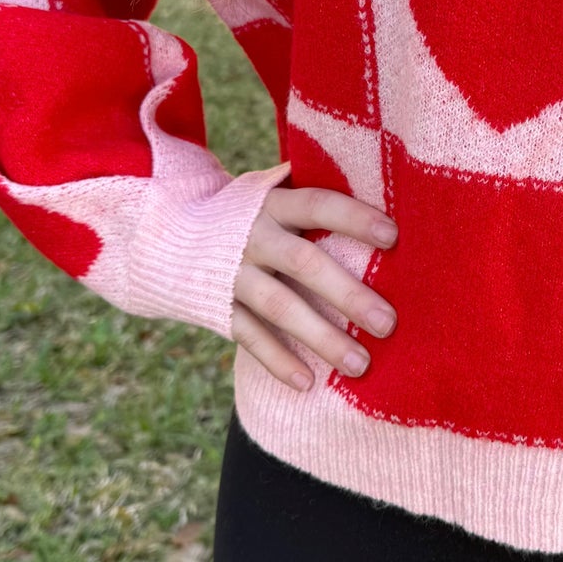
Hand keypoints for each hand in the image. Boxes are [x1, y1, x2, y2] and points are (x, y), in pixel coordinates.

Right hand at [232, 185, 398, 387]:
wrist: (169, 234)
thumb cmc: (247, 214)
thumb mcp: (270, 193)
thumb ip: (311, 193)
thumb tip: (374, 178)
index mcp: (273, 203)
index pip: (318, 205)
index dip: (354, 217)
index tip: (393, 236)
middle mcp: (253, 237)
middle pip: (305, 263)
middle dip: (348, 294)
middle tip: (388, 324)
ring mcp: (233, 274)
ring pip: (280, 307)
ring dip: (321, 338)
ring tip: (360, 364)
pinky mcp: (218, 306)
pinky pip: (250, 336)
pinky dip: (278, 361)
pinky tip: (308, 383)